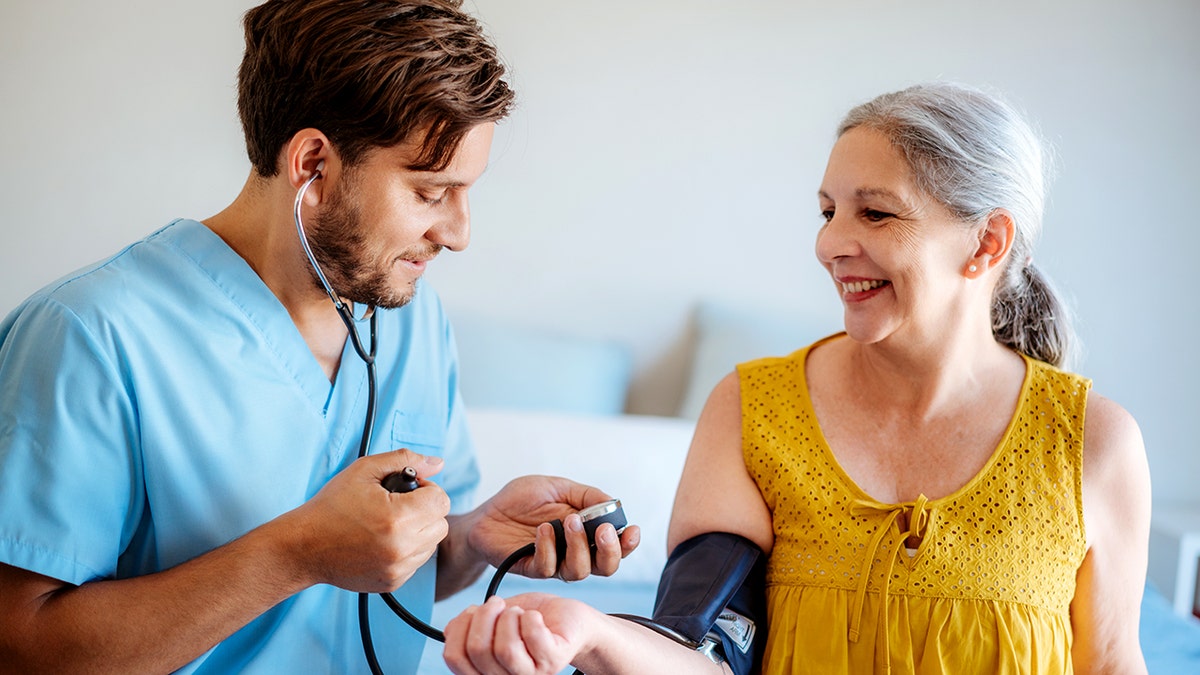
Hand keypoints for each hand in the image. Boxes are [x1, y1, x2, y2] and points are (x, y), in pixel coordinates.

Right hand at [278, 449, 450, 592]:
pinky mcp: (393, 583)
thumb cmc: (332, 506)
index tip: (408, 490)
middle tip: (400, 505)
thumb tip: (438, 463)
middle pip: (441, 523)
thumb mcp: (364, 470)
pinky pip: (417, 562)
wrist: (304, 547)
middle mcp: (402, 547)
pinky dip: (407, 550)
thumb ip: (405, 460)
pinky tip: (383, 541)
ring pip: (431, 544)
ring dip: (419, 531)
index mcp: (398, 518)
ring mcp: (398, 569)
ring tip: (390, 524)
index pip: (441, 500)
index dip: (427, 490)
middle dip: (425, 510)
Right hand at [443, 593, 593, 674]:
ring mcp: (530, 674)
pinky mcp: (552, 662)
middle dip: (484, 615)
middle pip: (477, 650)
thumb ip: (469, 626)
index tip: (472, 611)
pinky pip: (533, 637)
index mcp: (485, 670)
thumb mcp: (493, 619)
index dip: (458, 628)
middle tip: (497, 603)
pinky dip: (530, 618)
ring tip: (518, 612)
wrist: (568, 618)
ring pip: (505, 649)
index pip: (454, 659)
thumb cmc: (529, 618)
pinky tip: (534, 616)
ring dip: (508, 618)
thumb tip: (451, 630)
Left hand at [468, 476, 640, 580]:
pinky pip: (548, 567)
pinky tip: (542, 529)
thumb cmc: (521, 500)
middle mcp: (574, 552)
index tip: (632, 530)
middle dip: (610, 551)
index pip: (616, 546)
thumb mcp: (557, 488)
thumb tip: (615, 505)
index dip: (628, 543)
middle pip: (606, 567)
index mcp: (586, 533)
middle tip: (604, 531)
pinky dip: (549, 548)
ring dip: (580, 546)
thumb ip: (587, 496)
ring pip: (580, 571)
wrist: (485, 514)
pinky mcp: (532, 568)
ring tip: (569, 520)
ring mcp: (554, 562)